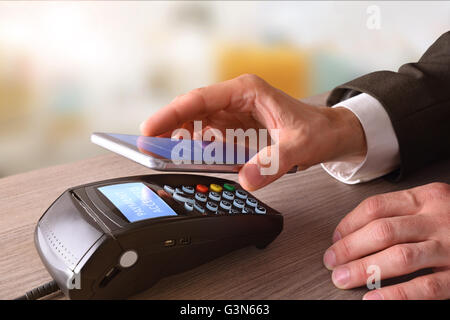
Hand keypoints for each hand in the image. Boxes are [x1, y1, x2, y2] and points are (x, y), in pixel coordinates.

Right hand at [140, 74, 366, 189]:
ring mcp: (234, 114)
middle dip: (168, 127)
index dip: (173, 113)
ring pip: (197, 124)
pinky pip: (208, 137)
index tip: (151, 128)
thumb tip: (246, 180)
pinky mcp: (235, 129)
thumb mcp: (298, 147)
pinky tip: (188, 158)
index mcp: (247, 91)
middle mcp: (236, 99)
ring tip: (163, 155)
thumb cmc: (316, 129)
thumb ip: (273, 163)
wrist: (329, 134)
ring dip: (180, 139)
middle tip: (147, 146)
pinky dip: (196, 148)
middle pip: (192, 111)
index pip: (201, 99)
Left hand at [323, 182, 449, 299]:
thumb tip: (354, 230)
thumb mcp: (434, 204)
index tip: (334, 239)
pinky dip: (396, 295)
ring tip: (342, 279)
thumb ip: (402, 212)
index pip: (375, 207)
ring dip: (364, 269)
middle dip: (349, 248)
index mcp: (427, 197)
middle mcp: (438, 219)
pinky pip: (425, 287)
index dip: (348, 224)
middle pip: (381, 231)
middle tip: (330, 261)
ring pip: (399, 257)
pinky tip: (373, 300)